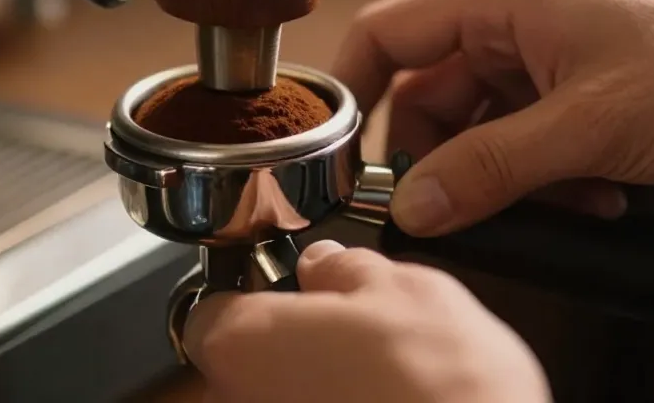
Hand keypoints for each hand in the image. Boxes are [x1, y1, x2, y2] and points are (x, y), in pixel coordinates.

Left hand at [185, 240, 549, 402]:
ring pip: (278, 402)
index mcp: (243, 344)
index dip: (249, 298)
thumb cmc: (443, 389)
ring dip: (313, 393)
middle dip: (289, 351)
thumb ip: (346, 270)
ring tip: (378, 386)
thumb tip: (326, 265)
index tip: (286, 295)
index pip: (209, 313)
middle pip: (242, 368)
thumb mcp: (408, 290)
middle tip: (350, 339)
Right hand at [332, 0, 653, 235]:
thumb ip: (492, 169)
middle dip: (444, 159)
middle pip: (431, 93)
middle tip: (462, 211)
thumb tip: (413, 208)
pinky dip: (545, 175)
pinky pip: (529, 137)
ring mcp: (553, 52)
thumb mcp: (590, 128)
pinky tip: (591, 202)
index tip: (340, 156)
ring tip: (557, 206)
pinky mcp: (585, 86)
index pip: (389, 31)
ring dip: (504, 175)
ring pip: (483, 124)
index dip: (353, 91)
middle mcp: (518, 16)